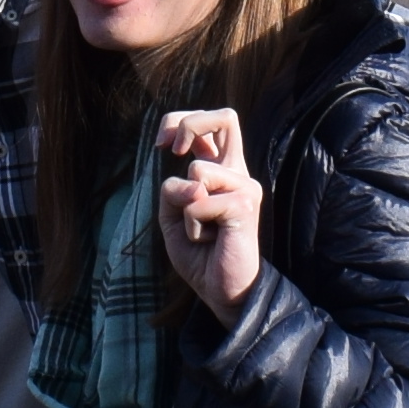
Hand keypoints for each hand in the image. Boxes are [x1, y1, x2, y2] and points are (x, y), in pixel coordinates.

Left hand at [153, 108, 264, 314]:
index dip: (180, 121)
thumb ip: (172, 191)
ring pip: (197, 169)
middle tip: (173, 151)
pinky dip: (192, 226)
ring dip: (184, 207)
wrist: (224, 291)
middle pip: (226, 116)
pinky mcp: (245, 205)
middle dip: (189, 123)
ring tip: (203, 231)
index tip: (163, 145)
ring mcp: (245, 186)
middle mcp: (238, 173)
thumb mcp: (172, 217)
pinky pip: (197, 202)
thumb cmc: (201, 255)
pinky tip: (211, 242)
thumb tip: (191, 181)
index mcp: (222, 171)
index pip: (211, 122)